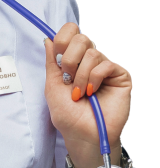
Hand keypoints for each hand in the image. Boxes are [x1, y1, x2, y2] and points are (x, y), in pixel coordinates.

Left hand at [44, 24, 131, 167]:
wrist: (83, 134)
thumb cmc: (67, 114)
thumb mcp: (52, 85)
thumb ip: (51, 61)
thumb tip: (48, 38)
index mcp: (73, 59)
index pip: (71, 32)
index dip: (62, 39)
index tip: (57, 56)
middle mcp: (90, 61)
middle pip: (81, 38)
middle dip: (69, 59)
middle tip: (67, 78)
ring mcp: (105, 68)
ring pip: (92, 52)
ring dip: (80, 75)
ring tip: (79, 92)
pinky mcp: (120, 77)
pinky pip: (106, 64)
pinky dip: (94, 78)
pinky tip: (92, 92)